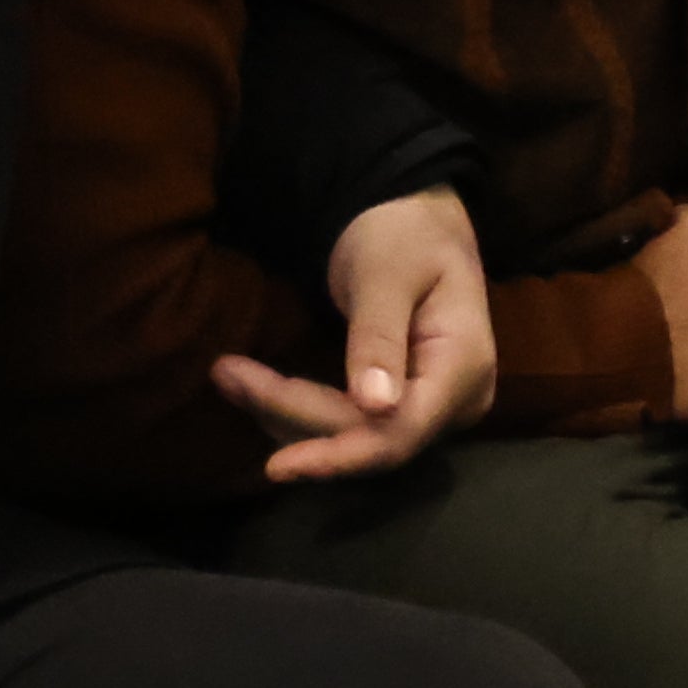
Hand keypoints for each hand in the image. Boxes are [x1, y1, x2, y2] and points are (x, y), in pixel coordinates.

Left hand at [218, 185, 496, 479]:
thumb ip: (379, 336)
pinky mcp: (401, 405)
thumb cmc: (402, 232)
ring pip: (353, 438)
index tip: (276, 467)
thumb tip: (375, 407)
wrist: (413, 220)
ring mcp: (429, 408)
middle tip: (225, 373)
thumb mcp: (386, 272)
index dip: (339, 456)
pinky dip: (299, 410)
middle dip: (294, 416)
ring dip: (286, 416)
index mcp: (462, 369)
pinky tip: (254, 388)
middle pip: (369, 439)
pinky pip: (350, 425)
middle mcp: (454, 403)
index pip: (399, 433)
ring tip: (227, 375)